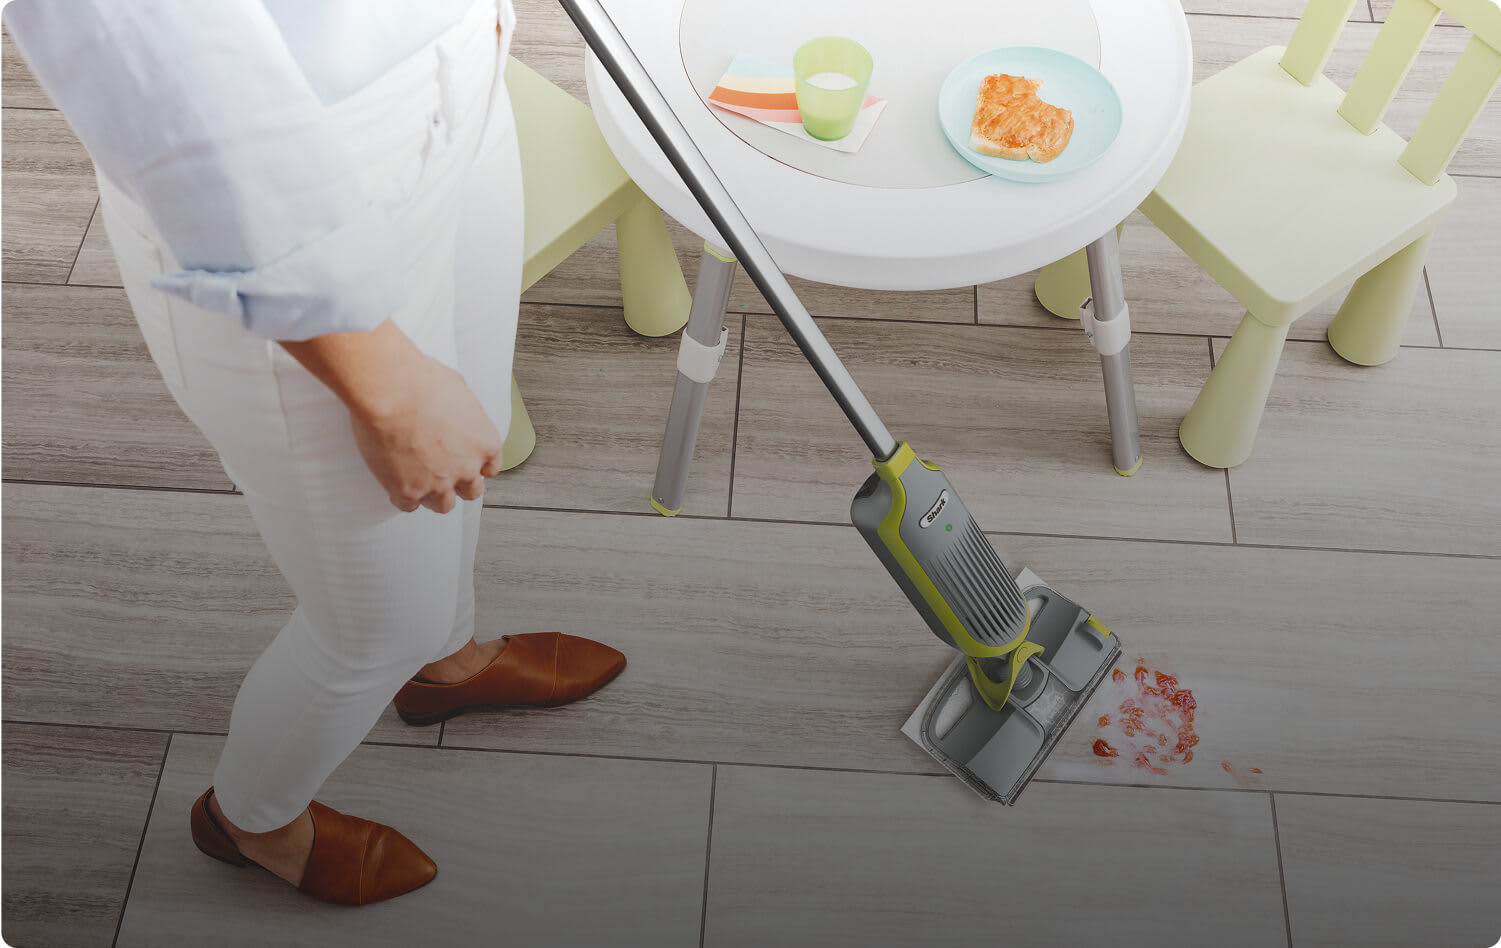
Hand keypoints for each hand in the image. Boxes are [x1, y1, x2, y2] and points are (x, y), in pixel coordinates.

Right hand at [278, 321, 502, 513]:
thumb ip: (462, 411)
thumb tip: (452, 406)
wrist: (391, 390)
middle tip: (444, 475)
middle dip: (459, 484)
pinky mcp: (408, 491)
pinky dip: (403, 496)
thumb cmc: (421, 382)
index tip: (468, 463)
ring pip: (443, 505)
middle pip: (472, 491)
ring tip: (420, 485)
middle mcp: (467, 467)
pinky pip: (408, 505)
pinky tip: (396, 484)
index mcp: (484, 443)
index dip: (477, 466)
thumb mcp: (458, 389)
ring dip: (433, 496)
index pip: (491, 467)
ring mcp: (438, 483)